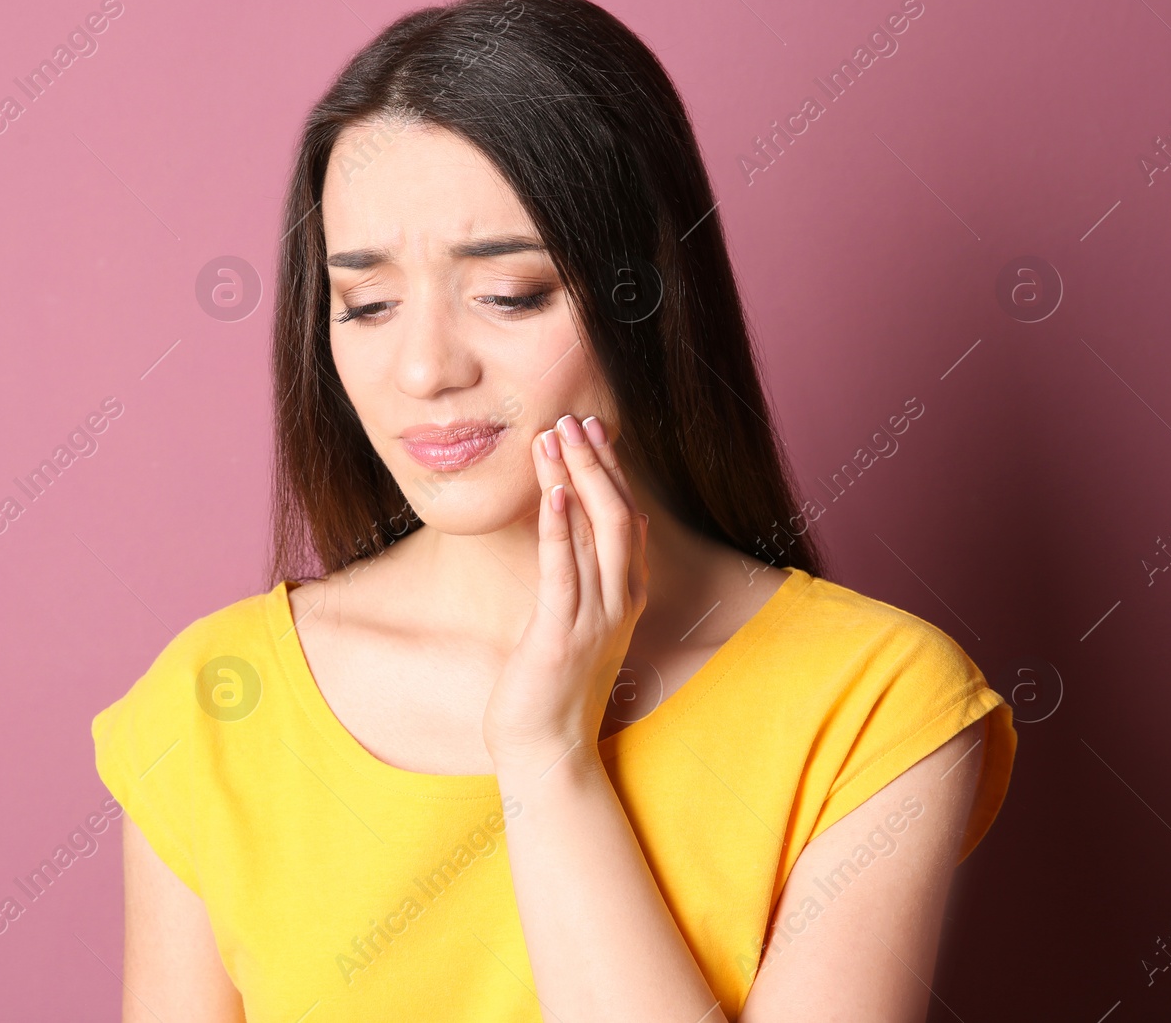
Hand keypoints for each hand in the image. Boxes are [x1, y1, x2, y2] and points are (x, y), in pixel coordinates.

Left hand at [482, 413, 649, 771]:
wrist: (547, 751)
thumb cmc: (552, 686)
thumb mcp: (575, 622)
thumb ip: (582, 577)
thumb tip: (586, 528)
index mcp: (623, 597)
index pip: (624, 519)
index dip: (611, 473)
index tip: (593, 432)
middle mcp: (618, 603)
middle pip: (616, 516)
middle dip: (596, 464)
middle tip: (574, 419)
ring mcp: (594, 619)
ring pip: (594, 534)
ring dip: (575, 480)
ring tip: (556, 437)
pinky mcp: (561, 635)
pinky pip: (564, 572)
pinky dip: (560, 529)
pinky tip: (555, 492)